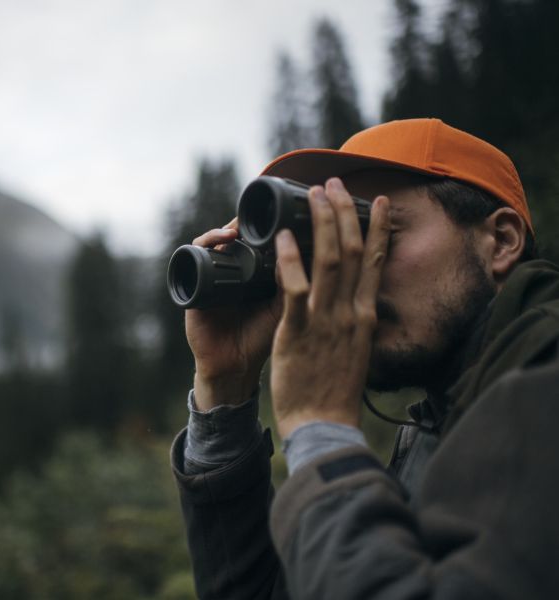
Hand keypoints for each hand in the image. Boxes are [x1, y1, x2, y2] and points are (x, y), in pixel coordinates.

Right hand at [186, 218, 282, 410]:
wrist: (233, 367)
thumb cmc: (260, 339)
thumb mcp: (284, 307)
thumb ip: (295, 282)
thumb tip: (313, 248)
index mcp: (254, 271)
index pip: (258, 237)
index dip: (267, 221)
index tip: (283, 211)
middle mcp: (231, 269)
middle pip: (235, 233)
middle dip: (245, 220)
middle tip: (260, 213)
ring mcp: (211, 275)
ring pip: (215, 239)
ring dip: (226, 228)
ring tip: (239, 230)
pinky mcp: (194, 284)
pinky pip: (194, 256)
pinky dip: (207, 243)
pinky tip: (223, 242)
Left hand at [270, 178, 389, 438]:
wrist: (323, 426)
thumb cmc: (333, 391)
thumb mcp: (354, 351)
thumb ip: (352, 323)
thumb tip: (353, 304)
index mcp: (364, 316)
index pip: (374, 263)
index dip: (375, 229)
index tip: (377, 202)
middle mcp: (350, 313)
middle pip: (351, 251)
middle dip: (343, 212)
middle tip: (333, 183)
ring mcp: (325, 322)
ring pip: (328, 262)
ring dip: (320, 223)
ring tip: (313, 194)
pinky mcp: (297, 333)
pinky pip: (295, 290)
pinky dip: (291, 261)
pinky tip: (283, 237)